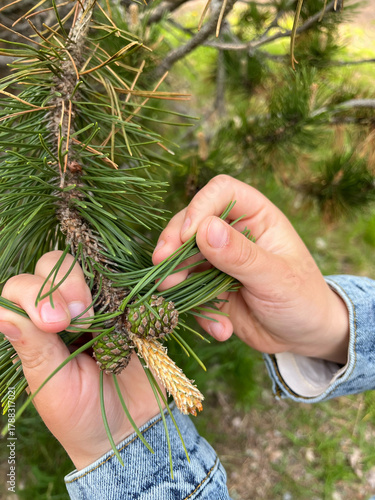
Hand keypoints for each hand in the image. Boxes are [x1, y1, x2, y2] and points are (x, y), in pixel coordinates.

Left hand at [0, 251, 160, 469]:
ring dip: (91, 286)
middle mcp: (65, 310)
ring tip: (99, 320)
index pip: (21, 287)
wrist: (128, 429)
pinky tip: (126, 315)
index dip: (34, 294)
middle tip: (80, 319)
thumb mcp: (50, 383)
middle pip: (55, 265)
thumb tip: (1, 314)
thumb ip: (31, 347)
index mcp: (36, 328)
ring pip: (90, 267)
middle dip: (63, 284)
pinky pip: (127, 285)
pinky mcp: (130, 310)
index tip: (53, 324)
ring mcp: (100, 306)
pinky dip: (126, 291)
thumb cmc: (80, 413)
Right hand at [153, 175, 348, 363]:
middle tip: (162, 264)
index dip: (199, 207)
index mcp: (255, 216)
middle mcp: (232, 233)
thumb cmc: (302, 298)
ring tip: (173, 295)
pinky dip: (196, 310)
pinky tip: (222, 329)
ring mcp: (217, 261)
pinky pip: (188, 292)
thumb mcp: (276, 277)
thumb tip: (204, 229)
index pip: (220, 192)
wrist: (303, 336)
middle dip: (173, 244)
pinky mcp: (207, 287)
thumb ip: (241, 255)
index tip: (187, 235)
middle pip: (190, 222)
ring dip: (174, 276)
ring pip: (180, 256)